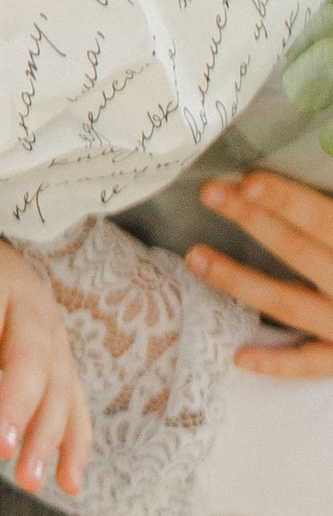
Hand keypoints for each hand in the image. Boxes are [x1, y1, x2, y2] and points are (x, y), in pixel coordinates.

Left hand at [0, 231, 91, 496]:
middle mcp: (32, 309)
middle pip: (32, 359)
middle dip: (18, 407)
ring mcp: (56, 337)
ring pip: (59, 387)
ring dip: (47, 436)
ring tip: (26, 480)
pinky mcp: (65, 364)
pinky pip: (76, 404)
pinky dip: (75, 444)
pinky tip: (68, 482)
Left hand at [191, 171, 332, 374]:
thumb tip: (331, 151)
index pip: (325, 220)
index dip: (289, 200)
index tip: (249, 179)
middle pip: (299, 251)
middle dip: (253, 220)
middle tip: (209, 192)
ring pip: (290, 304)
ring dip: (240, 281)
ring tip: (195, 256)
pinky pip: (312, 364)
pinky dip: (277, 363)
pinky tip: (238, 355)